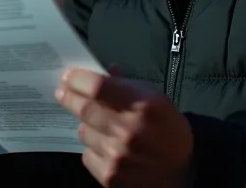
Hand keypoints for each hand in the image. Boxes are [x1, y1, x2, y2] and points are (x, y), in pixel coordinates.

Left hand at [55, 66, 192, 186]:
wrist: (182, 172)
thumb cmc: (168, 130)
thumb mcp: (156, 99)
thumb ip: (127, 85)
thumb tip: (104, 71)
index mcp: (142, 106)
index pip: (97, 87)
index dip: (77, 79)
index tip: (68, 76)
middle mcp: (128, 131)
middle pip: (84, 109)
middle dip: (69, 97)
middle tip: (62, 92)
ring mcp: (117, 156)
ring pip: (83, 132)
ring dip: (87, 126)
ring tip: (100, 126)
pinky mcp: (110, 175)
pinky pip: (87, 154)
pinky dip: (93, 148)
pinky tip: (108, 147)